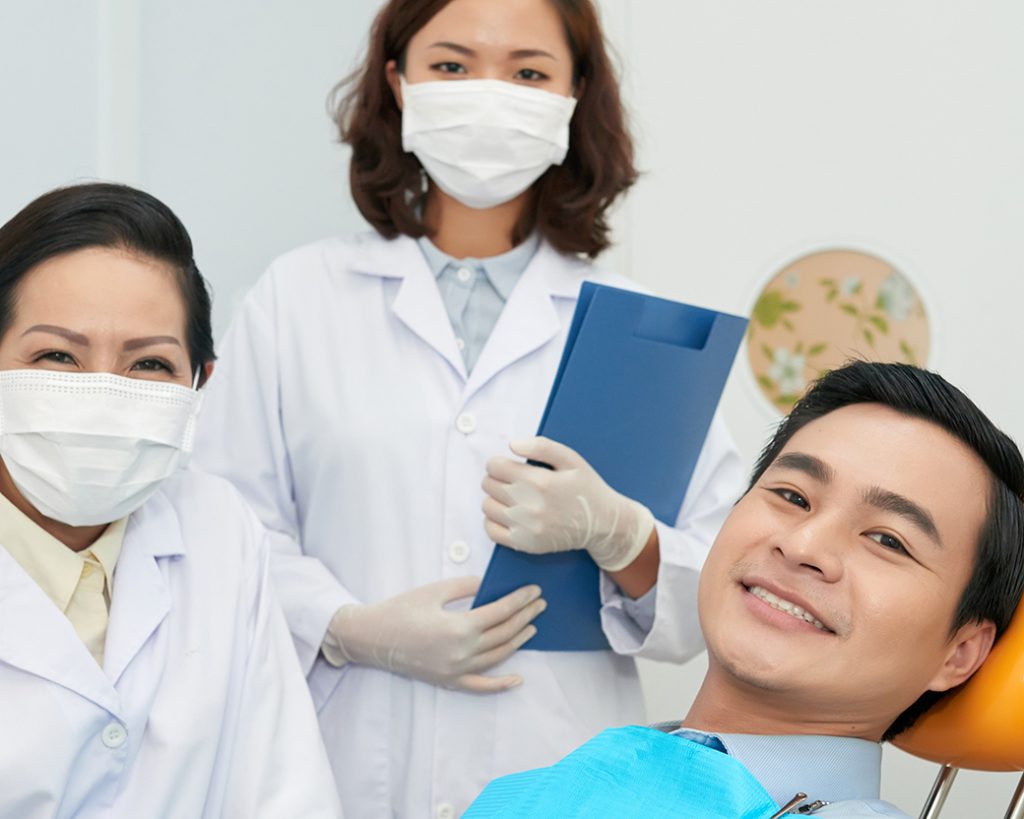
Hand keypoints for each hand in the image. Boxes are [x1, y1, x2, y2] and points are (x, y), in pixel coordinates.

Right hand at [324, 577, 544, 692]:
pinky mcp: (449, 681)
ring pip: (498, 657)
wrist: (372, 638)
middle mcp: (462, 652)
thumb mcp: (434, 591)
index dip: (520, 600)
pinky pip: (480, 686)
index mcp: (459, 627)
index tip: (534, 590)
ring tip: (532, 626)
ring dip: (518, 641)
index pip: (501, 612)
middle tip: (540, 603)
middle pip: (504, 633)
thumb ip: (466, 587)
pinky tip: (517, 679)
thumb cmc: (401, 610)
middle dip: (525, 616)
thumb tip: (489, 586)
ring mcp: (457, 670)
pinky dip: (500, 685)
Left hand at [481, 436, 654, 572]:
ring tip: (511, 496)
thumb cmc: (586, 488)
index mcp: (540, 482)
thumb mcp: (571, 460)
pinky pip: (491, 530)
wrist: (603, 524)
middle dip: (496, 478)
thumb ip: (542, 447)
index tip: (507, 465)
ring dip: (495, 498)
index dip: (498, 462)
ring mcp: (526, 528)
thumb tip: (512, 444)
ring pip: (487, 506)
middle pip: (488, 485)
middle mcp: (530, 506)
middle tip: (511, 480)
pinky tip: (508, 514)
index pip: (495, 466)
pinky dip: (493, 520)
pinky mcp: (525, 544)